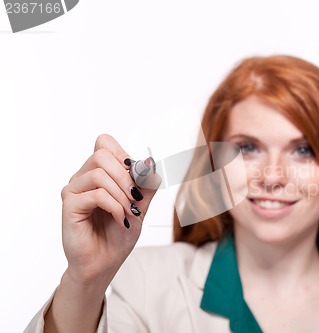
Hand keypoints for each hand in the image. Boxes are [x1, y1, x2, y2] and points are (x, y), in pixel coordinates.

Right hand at [60, 134, 159, 285]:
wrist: (106, 263)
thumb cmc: (120, 233)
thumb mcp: (141, 204)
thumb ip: (146, 184)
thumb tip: (150, 162)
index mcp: (98, 172)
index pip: (104, 143)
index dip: (123, 155)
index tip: (136, 177)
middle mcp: (82, 178)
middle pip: (101, 155)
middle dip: (126, 176)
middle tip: (136, 199)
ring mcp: (73, 191)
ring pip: (99, 174)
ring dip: (122, 194)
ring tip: (129, 212)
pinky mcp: (69, 207)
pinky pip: (96, 195)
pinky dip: (115, 206)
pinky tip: (120, 219)